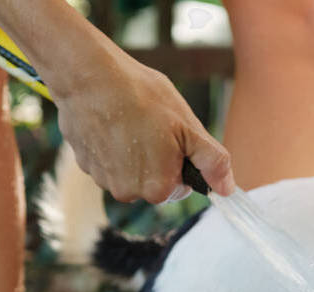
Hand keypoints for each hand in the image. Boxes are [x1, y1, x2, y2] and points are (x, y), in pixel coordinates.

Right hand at [0, 0, 234, 202]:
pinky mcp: (85, 166)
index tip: (172, 136)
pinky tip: (111, 123)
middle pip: (154, 182)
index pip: (180, 186)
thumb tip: (228, 190)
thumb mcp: (188, 127)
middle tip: (152, 126)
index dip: (180, 161)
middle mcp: (129, 194)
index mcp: (158, 189)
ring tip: (130, 121)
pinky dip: (112, 147)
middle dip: (158, 159)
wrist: (89, 76)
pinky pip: (108, 162)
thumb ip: (212, 162)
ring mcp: (103, 181)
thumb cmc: (142, 97)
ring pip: (130, 172)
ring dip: (134, 153)